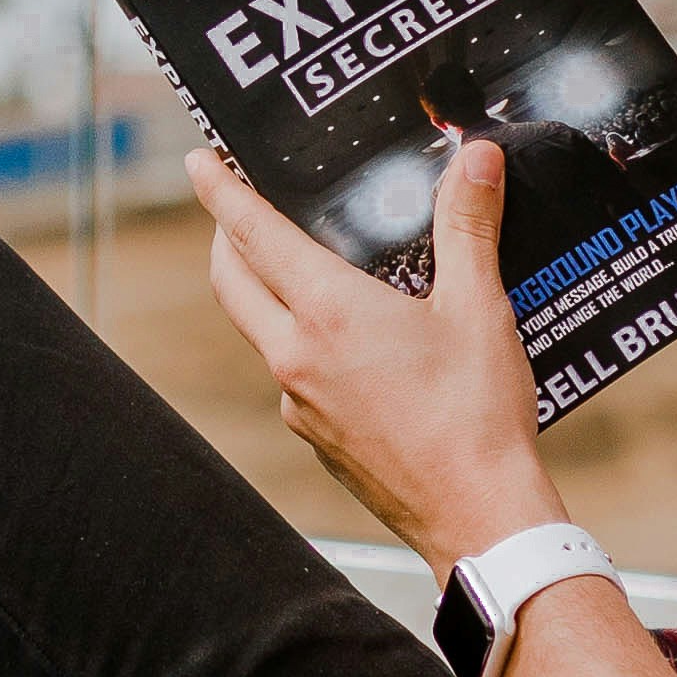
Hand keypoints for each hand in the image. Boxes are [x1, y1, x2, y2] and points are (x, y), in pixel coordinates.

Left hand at [198, 135, 564, 562]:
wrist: (478, 518)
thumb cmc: (477, 417)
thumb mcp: (479, 308)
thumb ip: (468, 226)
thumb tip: (476, 158)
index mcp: (328, 314)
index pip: (254, 234)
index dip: (221, 191)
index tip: (198, 161)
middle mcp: (297, 357)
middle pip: (234, 282)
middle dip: (227, 238)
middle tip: (236, 208)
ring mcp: (300, 404)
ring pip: (261, 331)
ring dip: (265, 293)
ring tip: (303, 270)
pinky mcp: (317, 438)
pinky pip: (292, 376)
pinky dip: (301, 344)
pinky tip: (346, 343)